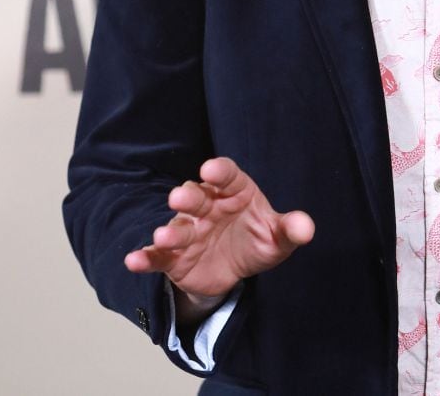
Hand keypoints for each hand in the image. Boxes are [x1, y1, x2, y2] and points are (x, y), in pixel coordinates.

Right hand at [124, 157, 314, 322]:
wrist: (234, 270)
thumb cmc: (257, 240)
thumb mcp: (278, 237)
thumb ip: (290, 229)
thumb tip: (306, 227)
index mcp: (234, 191)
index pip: (227, 176)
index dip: (218, 172)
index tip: (210, 170)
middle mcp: (207, 206)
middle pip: (195, 196)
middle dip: (187, 197)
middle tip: (179, 197)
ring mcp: (188, 230)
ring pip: (176, 227)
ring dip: (169, 232)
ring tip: (165, 237)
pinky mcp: (173, 258)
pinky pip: (157, 257)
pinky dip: (144, 258)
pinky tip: (133, 261)